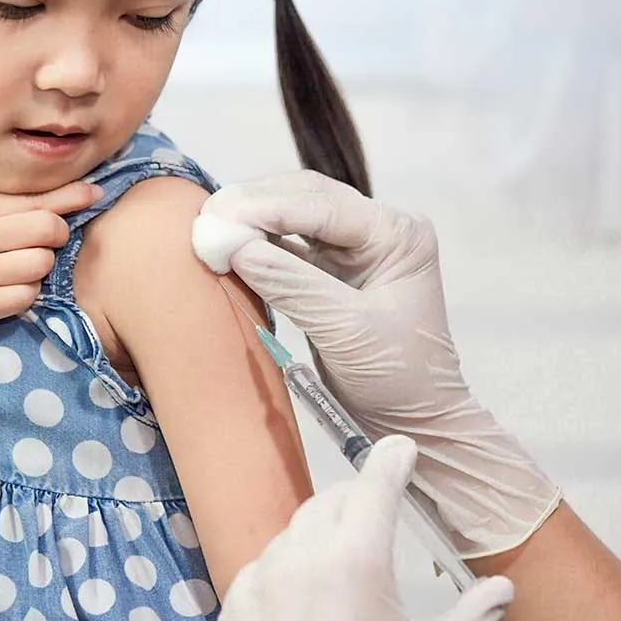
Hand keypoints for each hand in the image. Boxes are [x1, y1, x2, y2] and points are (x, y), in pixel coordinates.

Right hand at [0, 181, 101, 350]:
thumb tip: (43, 199)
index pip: (34, 199)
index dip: (72, 197)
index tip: (96, 194)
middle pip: (47, 228)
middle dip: (59, 235)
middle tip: (49, 243)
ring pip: (40, 264)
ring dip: (41, 268)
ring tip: (22, 270)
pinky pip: (25, 297)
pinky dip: (26, 295)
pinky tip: (10, 292)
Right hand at [199, 172, 559, 556]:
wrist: (414, 423)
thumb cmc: (397, 379)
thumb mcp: (345, 331)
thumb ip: (291, 284)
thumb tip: (232, 245)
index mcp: (397, 234)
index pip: (323, 205)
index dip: (266, 207)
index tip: (217, 219)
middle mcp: (379, 230)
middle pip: (307, 197)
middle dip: (254, 205)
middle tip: (205, 219)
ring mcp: (356, 248)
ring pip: (294, 215)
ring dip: (252, 220)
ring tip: (209, 229)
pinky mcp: (333, 271)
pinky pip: (289, 245)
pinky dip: (257, 245)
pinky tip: (228, 246)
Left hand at [218, 435, 513, 620]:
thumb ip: (470, 620)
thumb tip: (500, 593)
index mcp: (355, 562)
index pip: (375, 487)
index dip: (391, 462)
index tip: (399, 450)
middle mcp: (302, 560)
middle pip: (329, 502)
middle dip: (355, 499)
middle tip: (375, 510)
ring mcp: (262, 581)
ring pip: (292, 532)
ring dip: (318, 535)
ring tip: (340, 564)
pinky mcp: (235, 607)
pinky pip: (262, 566)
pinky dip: (284, 569)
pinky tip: (301, 595)